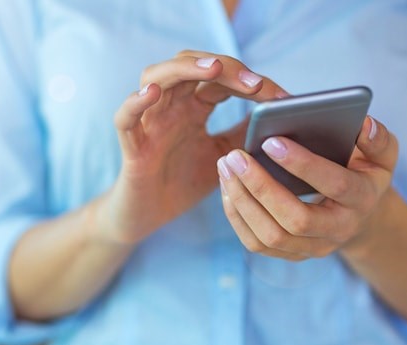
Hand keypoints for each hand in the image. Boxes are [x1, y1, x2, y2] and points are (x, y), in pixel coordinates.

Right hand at [97, 50, 288, 244]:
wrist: (149, 216)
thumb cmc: (183, 182)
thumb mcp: (225, 156)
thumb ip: (245, 134)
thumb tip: (281, 117)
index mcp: (193, 107)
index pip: (220, 78)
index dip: (249, 80)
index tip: (282, 98)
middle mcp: (170, 106)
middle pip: (190, 66)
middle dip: (224, 67)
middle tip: (255, 83)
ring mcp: (149, 122)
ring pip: (155, 77)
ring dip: (184, 68)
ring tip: (214, 69)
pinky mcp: (131, 146)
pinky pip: (125, 118)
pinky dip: (134, 102)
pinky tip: (152, 92)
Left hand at [218, 116, 398, 259]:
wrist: (358, 215)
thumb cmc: (362, 173)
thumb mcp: (380, 155)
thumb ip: (377, 139)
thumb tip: (364, 124)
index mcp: (362, 199)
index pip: (334, 184)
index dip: (302, 164)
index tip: (270, 140)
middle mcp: (338, 230)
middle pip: (295, 219)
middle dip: (260, 186)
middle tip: (235, 157)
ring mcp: (313, 248)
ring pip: (270, 236)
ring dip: (242, 201)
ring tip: (225, 167)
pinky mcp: (290, 254)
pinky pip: (256, 243)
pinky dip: (236, 215)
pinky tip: (227, 186)